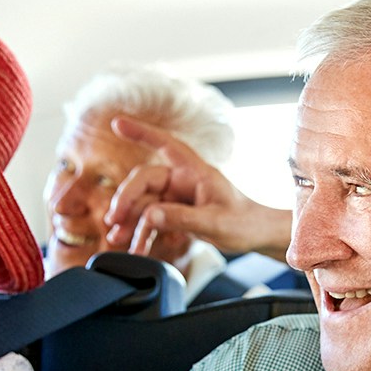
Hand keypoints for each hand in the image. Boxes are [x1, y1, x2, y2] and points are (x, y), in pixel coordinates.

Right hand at [103, 116, 292, 259]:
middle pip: (143, 182)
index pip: (164, 144)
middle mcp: (182, 180)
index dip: (141, 132)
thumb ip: (181, 218)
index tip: (117, 122)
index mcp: (194, 171)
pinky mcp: (175, 214)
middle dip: (125, 200)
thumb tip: (149, 215)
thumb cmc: (244, 222)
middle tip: (113, 220)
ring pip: (143, 204)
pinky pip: (152, 220)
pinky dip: (141, 234)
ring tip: (117, 239)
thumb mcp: (215, 222)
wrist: (256, 236)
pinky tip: (134, 247)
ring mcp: (177, 197)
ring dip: (129, 222)